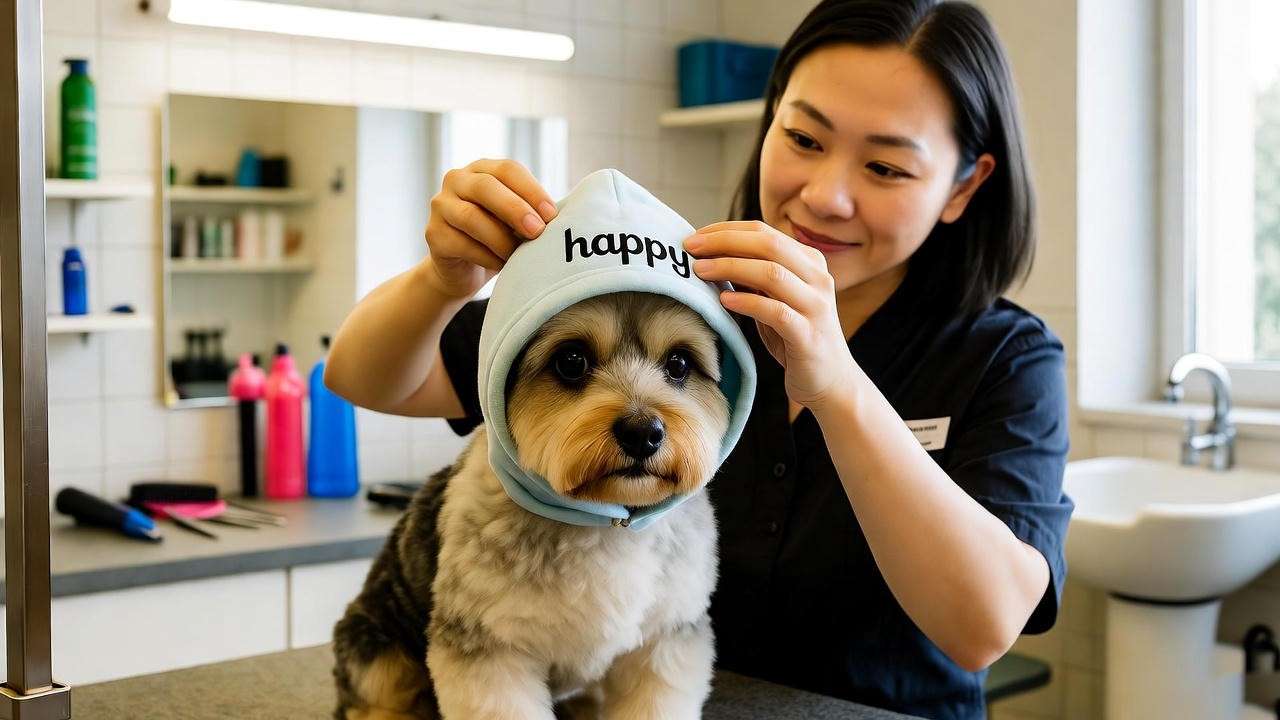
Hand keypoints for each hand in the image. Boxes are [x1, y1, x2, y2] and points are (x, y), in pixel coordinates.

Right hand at [424, 158, 557, 298]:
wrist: (466, 271)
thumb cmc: (499, 239)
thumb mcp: (517, 220)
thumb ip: (532, 212)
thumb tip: (562, 216)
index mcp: (482, 169)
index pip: (508, 169)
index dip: (531, 190)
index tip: (552, 214)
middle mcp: (457, 180)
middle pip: (486, 187)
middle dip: (515, 209)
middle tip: (537, 231)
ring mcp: (441, 206)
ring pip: (471, 217)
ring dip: (501, 238)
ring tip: (519, 254)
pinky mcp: (433, 234)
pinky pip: (461, 243)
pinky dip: (487, 257)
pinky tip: (502, 265)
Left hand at [684, 220, 855, 412]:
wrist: (831, 380)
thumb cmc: (795, 337)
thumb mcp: (775, 299)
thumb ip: (754, 276)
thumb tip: (711, 255)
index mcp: (810, 262)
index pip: (764, 232)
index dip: (726, 230)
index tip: (695, 237)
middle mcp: (818, 278)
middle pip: (768, 245)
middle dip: (724, 242)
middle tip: (690, 248)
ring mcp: (816, 306)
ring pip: (772, 274)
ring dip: (730, 268)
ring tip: (700, 271)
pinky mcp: (809, 334)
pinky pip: (775, 312)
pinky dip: (747, 302)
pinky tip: (724, 300)